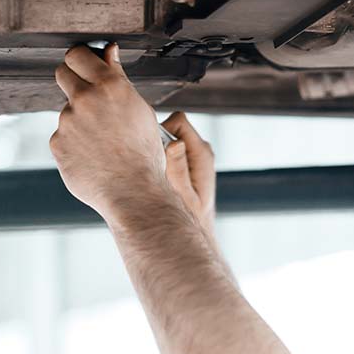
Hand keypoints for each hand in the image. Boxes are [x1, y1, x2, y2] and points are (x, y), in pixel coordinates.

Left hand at [51, 44, 169, 220]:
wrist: (135, 193)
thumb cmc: (145, 155)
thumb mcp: (141, 111)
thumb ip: (119, 79)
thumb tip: (108, 53)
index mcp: (110, 87)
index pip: (78, 54)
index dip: (82, 60)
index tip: (86, 66)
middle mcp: (85, 99)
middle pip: (63, 74)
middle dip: (75, 81)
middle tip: (93, 100)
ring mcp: (67, 122)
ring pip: (68, 111)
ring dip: (81, 120)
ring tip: (105, 143)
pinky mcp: (58, 144)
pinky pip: (64, 136)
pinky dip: (76, 144)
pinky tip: (95, 157)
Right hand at [161, 112, 215, 234]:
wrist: (194, 232)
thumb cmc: (190, 219)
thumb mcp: (182, 197)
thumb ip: (178, 170)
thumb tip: (174, 144)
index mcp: (202, 153)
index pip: (178, 121)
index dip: (160, 131)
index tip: (151, 151)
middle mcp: (200, 150)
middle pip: (170, 127)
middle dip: (156, 141)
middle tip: (151, 166)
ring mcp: (194, 155)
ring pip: (167, 138)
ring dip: (156, 151)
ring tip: (153, 175)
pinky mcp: (186, 161)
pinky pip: (167, 149)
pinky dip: (158, 158)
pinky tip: (155, 177)